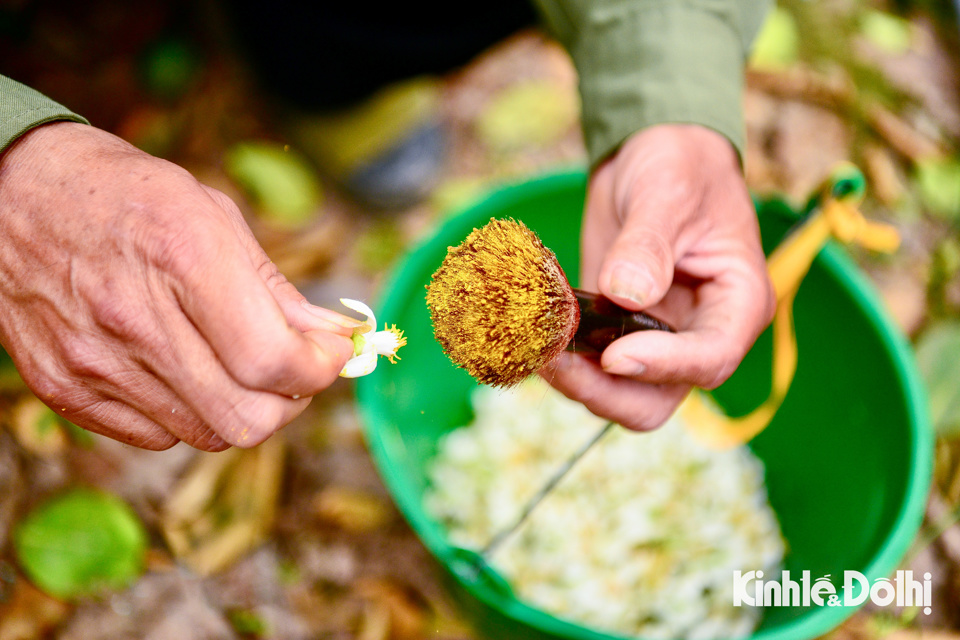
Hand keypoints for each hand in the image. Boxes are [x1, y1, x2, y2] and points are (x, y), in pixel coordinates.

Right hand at [0, 122, 355, 450]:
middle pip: (248, 419)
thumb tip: (333, 339)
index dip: (320, 369)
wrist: (13, 194)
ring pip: (208, 435)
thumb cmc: (127, 196)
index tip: (332, 355)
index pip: (273, 360)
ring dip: (243, 408)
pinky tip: (184, 370)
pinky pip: (158, 437)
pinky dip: (190, 414)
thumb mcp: (212, 214)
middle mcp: (134, 317)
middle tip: (293, 368)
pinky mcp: (64, 389)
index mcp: (183, 256)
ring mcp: (93, 361)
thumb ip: (275, 287)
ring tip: (237, 364)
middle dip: (290, 400)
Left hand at [544, 124, 774, 430]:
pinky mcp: (615, 332)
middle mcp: (698, 334)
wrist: (651, 156)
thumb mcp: (665, 192)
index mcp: (736, 304)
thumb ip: (646, 245)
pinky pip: (590, 367)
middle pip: (658, 400)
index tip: (615, 354)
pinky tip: (533, 334)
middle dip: (606, 392)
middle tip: (558, 361)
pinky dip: (562, 360)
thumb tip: (625, 295)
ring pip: (618, 394)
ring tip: (537, 344)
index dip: (664, 365)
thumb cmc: (678, 166)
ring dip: (576, 380)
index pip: (710, 358)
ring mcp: (655, 340)